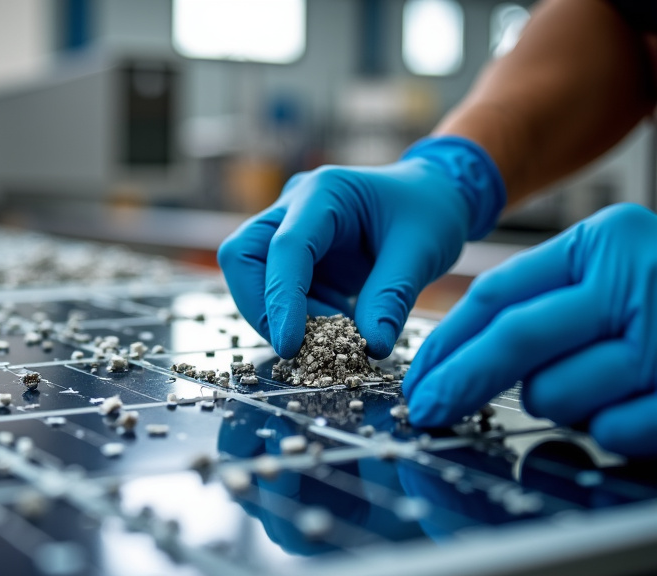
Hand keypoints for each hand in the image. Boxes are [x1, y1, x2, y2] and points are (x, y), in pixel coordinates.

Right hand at [218, 137, 505, 358]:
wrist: (434, 196)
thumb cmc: (430, 211)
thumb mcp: (422, 252)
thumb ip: (392, 298)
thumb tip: (371, 346)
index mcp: (325, 192)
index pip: (285, 247)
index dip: (280, 298)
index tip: (290, 345)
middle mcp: (293, 206)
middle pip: (243, 256)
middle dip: (261, 307)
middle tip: (300, 346)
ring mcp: (287, 229)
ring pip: (250, 276)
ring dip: (279, 315)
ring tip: (330, 335)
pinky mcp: (293, 256)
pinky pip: (275, 291)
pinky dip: (296, 317)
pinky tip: (333, 324)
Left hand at [405, 204, 656, 457]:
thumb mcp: (613, 271)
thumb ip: (546, 300)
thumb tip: (455, 356)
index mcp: (607, 241)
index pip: (497, 294)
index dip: (447, 342)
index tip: (418, 376)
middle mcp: (639, 278)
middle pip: (515, 340)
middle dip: (460, 381)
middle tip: (426, 409)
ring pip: (559, 393)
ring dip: (556, 403)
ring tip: (593, 385)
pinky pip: (615, 430)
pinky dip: (610, 430)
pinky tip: (632, 406)